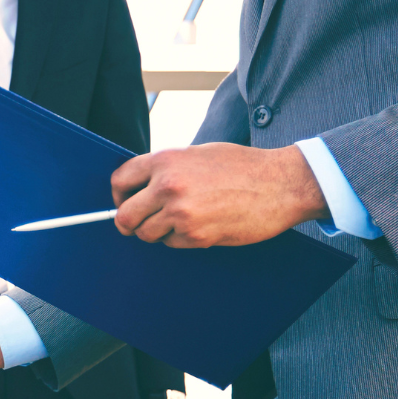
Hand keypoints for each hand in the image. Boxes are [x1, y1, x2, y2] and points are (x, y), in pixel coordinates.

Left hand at [111, 143, 327, 248]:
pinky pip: (171, 244)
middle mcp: (168, 187)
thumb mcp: (196, 154)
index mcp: (165, 161)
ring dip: (156, 232)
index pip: (119, 181)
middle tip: (138, 223)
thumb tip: (140, 186)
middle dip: (129, 222)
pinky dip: (178, 239)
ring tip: (176, 221)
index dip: (118, 195)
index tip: (123, 201)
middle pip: (124, 216)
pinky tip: (198, 226)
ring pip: (146, 234)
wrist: (279, 184)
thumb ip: (166, 168)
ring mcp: (181, 214)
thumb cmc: (241, 166)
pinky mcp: (197, 236)